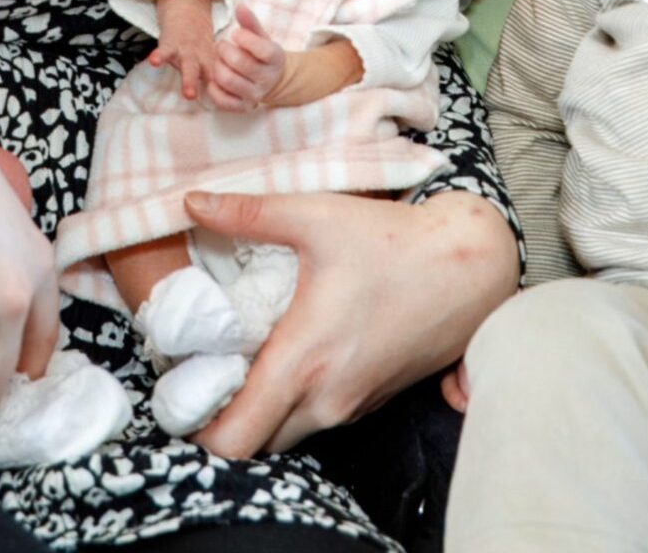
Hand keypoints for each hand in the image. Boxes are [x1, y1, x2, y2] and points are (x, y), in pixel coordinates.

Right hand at [145, 0, 221, 102]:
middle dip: (218, 92)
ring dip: (189, 80)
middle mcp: (201, 58)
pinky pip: (164, 50)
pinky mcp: (171, 42)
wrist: (187, 5)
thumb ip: (211, 74)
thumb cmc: (197, 39)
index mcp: (212, 62)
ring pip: (189, 67)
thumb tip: (219, 100)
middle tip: (222, 107)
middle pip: (208, 76)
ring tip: (189, 95)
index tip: (236, 106)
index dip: (226, 93)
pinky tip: (154, 62)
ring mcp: (187, 50)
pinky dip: (159, 56)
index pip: (221, 81)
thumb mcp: (209, 53)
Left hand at [184, 188, 516, 457]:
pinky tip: (286, 360)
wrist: (468, 267)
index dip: (196, 428)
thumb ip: (248, 212)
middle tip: (202, 374)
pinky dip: (292, 406)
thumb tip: (190, 201)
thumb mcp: (317, 216)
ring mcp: (351, 406)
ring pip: (286, 436)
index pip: (233, 440)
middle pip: (254, 446)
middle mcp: (325, 398)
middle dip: (222, 422)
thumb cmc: (393, 242)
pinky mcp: (370, 402)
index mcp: (302, 362)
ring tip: (239, 364)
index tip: (179, 392)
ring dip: (259, 415)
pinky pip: (316, 421)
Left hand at [202, 6, 284, 111]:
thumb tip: (240, 6)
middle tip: (221, 45)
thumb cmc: (262, 54)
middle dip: (225, 50)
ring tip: (218, 60)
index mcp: (276, 59)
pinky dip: (213, 88)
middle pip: (241, 64)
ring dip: (217, 67)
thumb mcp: (261, 36)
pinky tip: (215, 77)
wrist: (273, 80)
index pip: (263, 50)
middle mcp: (267, 79)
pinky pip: (223, 101)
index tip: (235, 33)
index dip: (246, 39)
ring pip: (228, 81)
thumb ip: (250, 22)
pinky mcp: (243, 107)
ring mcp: (255, 95)